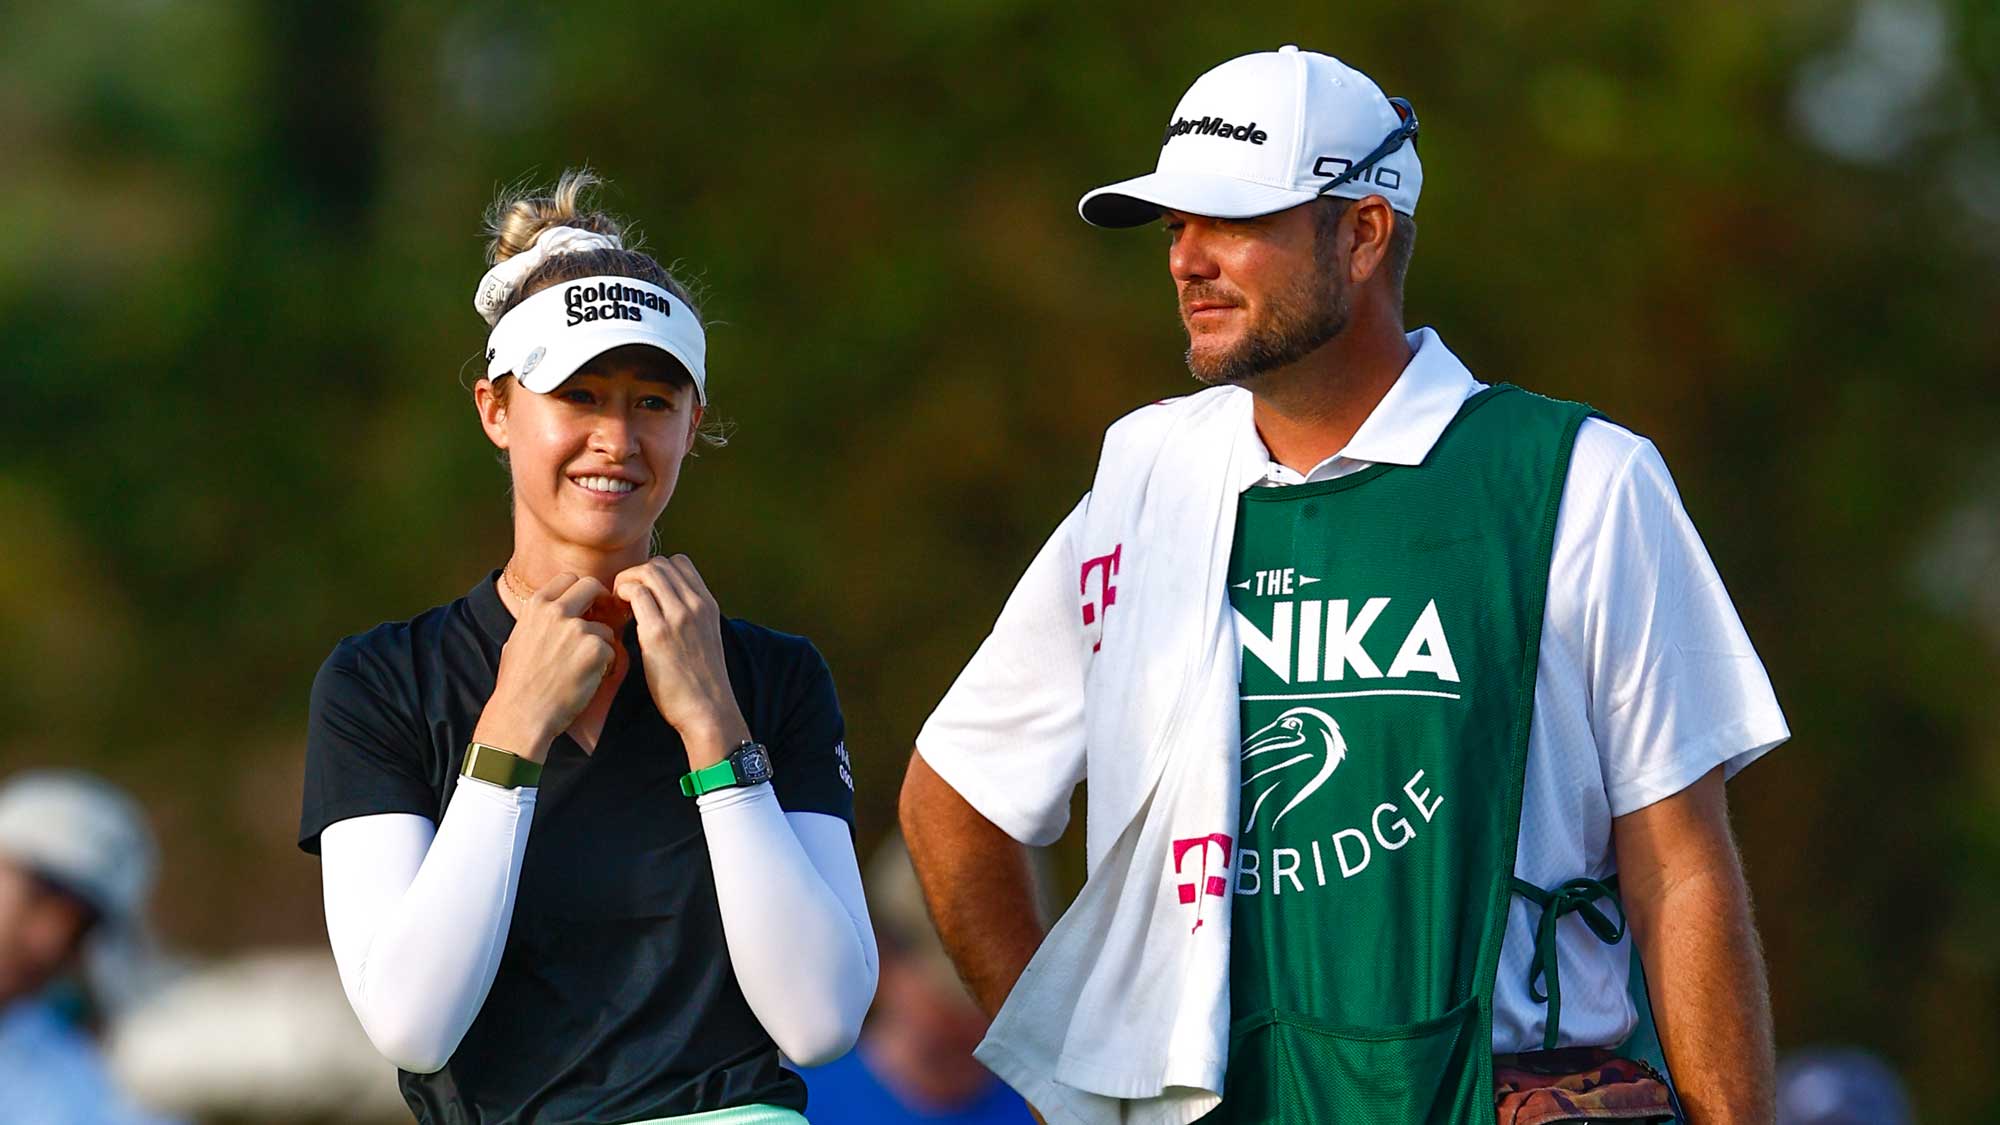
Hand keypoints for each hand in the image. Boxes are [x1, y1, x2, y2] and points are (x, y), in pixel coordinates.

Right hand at [474, 574, 617, 761]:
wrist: (522, 713)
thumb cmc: (518, 683)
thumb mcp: (518, 639)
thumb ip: (539, 620)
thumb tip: (556, 611)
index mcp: (536, 606)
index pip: (568, 579)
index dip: (580, 590)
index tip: (586, 603)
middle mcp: (556, 611)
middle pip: (592, 586)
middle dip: (601, 600)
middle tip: (603, 618)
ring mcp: (577, 629)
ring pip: (605, 627)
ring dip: (601, 645)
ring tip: (584, 668)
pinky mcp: (595, 650)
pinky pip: (612, 651)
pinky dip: (605, 666)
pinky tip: (588, 679)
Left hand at [615, 555, 750, 768]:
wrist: (708, 709)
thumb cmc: (700, 681)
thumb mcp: (704, 638)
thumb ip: (689, 618)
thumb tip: (663, 606)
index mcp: (707, 604)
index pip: (680, 563)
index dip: (657, 572)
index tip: (645, 591)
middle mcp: (695, 605)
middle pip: (660, 564)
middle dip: (637, 574)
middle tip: (625, 598)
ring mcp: (678, 617)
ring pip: (647, 572)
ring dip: (627, 582)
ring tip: (620, 604)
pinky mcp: (658, 634)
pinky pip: (636, 594)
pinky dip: (622, 595)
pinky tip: (619, 615)